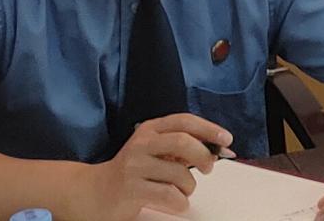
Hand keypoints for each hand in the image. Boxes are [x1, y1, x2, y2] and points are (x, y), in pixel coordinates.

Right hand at [69, 113, 233, 220]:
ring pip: (180, 173)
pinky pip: (170, 196)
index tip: (226, 139)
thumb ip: (180, 147)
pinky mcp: (132, 188)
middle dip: (204, 156)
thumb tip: (218, 148)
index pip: (183, 121)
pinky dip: (180, 202)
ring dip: (189, 187)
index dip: (208, 128)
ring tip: (181, 191)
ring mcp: (135, 165)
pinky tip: (174, 202)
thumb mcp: (154, 151)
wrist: (96, 192)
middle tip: (209, 168)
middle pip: (183, 142)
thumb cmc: (133, 172)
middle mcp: (141, 143)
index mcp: (149, 129)